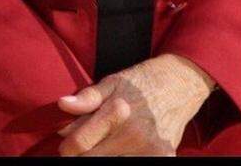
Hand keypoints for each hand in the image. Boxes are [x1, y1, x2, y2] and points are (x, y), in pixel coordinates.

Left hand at [56, 54, 214, 156]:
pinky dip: (123, 159)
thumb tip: (62, 105)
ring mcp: (151, 149)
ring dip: (104, 158)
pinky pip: (135, 165)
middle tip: (84, 148)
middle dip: (84, 155)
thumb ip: (86, 98)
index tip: (67, 147)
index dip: (67, 148)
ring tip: (105, 146)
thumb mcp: (111, 83)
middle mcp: (135, 133)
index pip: (79, 143)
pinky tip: (121, 149)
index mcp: (118, 111)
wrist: (178, 86)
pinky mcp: (164, 158)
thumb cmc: (139, 83)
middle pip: (93, 160)